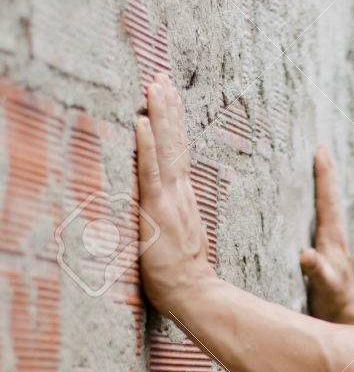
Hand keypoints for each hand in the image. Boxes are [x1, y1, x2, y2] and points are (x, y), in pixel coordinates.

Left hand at [135, 74, 215, 316]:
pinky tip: (141, 122)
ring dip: (160, 115)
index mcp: (183, 199)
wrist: (195, 295)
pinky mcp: (157, 211)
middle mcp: (180, 193)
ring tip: (156, 86)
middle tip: (161, 76)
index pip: (177, 153)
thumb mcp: (176, 240)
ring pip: (165, 149)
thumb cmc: (183, 277)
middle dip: (168, 107)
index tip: (169, 95)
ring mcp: (170, 200)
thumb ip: (170, 220)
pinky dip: (146, 147)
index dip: (173, 124)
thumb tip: (161, 210)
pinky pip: (151, 173)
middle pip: (174, 142)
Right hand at [299, 146, 353, 323]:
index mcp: (332, 239)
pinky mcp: (326, 252)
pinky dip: (315, 206)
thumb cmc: (333, 303)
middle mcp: (333, 237)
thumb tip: (306, 254)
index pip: (327, 200)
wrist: (346, 319)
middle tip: (320, 147)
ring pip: (327, 207)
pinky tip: (308, 203)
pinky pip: (320, 220)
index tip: (320, 150)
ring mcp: (331, 244)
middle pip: (329, 198)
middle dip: (325, 173)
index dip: (323, 175)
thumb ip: (316, 271)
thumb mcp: (324, 288)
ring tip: (317, 165)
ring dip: (322, 186)